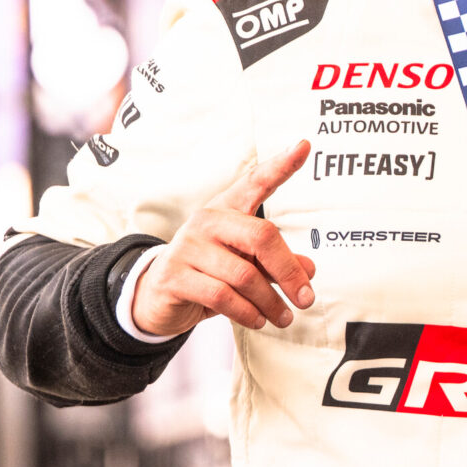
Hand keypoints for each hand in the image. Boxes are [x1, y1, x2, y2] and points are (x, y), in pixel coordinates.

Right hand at [130, 141, 317, 337]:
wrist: (156, 297)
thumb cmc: (209, 275)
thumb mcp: (246, 266)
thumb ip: (276, 264)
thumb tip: (309, 270)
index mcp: (227, 210)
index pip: (255, 182)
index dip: (281, 166)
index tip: (304, 146)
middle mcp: (207, 221)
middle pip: (261, 236)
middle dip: (289, 272)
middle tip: (305, 298)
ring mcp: (187, 247)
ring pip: (244, 275)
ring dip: (270, 302)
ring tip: (283, 317)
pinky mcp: (175, 276)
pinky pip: (222, 296)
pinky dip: (247, 312)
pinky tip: (257, 320)